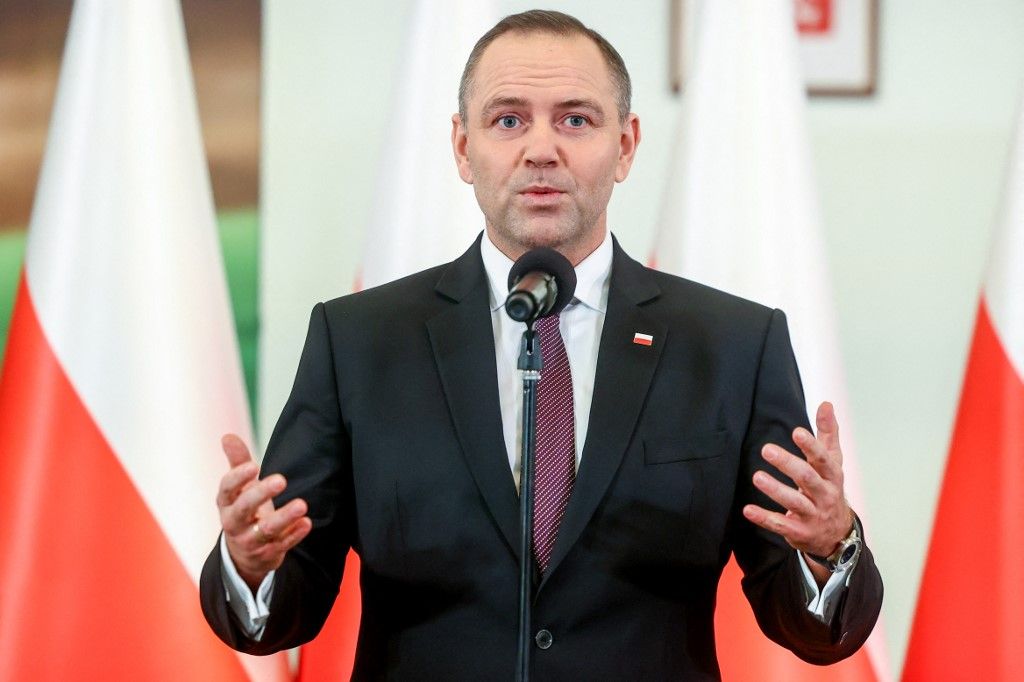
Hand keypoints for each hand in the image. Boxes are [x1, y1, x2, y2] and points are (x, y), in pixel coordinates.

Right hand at [216, 434, 312, 590]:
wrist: (245, 552)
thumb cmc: (245, 509)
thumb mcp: (239, 488)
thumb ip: (237, 461)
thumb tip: (227, 436)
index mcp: (226, 503)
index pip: (227, 489)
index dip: (238, 478)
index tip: (254, 466)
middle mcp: (234, 523)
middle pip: (243, 509)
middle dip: (261, 495)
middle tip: (281, 479)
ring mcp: (250, 540)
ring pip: (266, 530)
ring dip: (284, 517)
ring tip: (302, 504)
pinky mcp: (268, 554)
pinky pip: (282, 545)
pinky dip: (294, 535)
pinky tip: (307, 523)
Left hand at [742, 402, 853, 578]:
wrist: (837, 534)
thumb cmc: (829, 489)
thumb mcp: (833, 462)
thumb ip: (827, 434)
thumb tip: (826, 404)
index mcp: (832, 476)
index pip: (823, 459)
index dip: (811, 446)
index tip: (796, 431)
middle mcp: (825, 495)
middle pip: (807, 478)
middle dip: (788, 464)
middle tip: (767, 449)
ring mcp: (813, 515)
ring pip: (794, 502)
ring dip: (775, 489)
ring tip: (757, 477)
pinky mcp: (799, 532)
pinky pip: (781, 524)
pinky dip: (764, 518)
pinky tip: (748, 510)